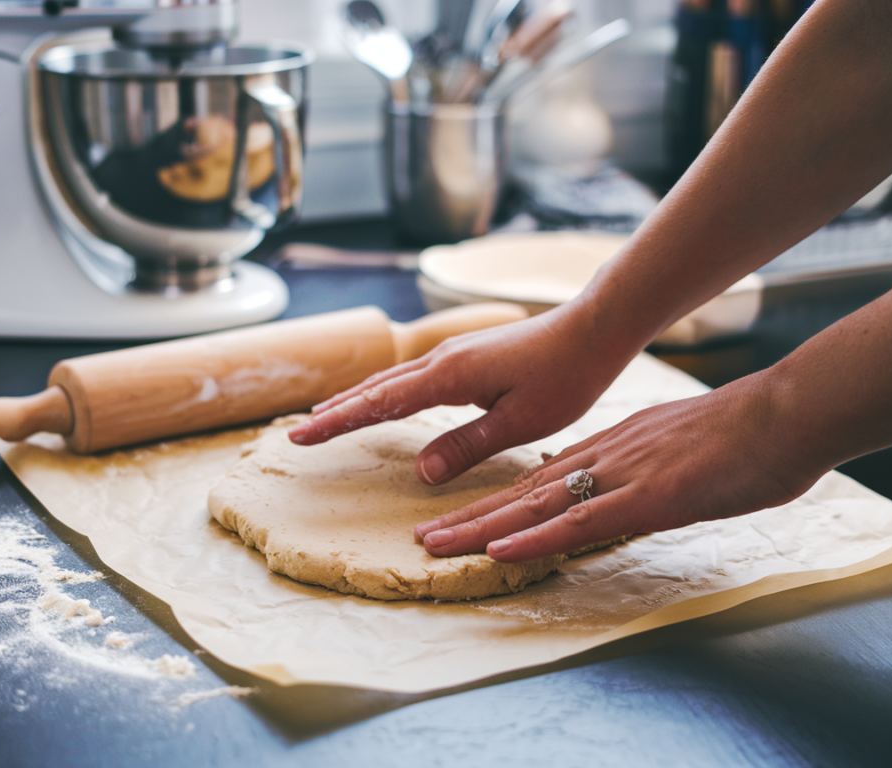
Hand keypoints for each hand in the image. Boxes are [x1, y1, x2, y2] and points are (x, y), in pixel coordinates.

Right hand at [288, 303, 635, 485]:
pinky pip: (413, 375)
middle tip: (297, 433)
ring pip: (392, 379)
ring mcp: (453, 353)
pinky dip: (387, 391)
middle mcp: (442, 359)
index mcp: (448, 376)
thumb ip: (466, 446)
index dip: (338, 423)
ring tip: (327, 416)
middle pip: (376, 388)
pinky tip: (386, 399)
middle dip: (335, 412)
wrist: (594, 328)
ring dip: (357, 399)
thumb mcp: (518, 422)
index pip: (379, 404)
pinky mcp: (466, 355)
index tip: (300, 437)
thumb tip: (418, 473)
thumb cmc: (565, 376)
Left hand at [411, 370, 824, 561]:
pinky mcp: (645, 497)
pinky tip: (498, 549)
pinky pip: (579, 521)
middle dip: (471, 517)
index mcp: (608, 451)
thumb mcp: (671, 451)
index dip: (497, 504)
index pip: (539, 483)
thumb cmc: (738, 436)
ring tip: (436, 544)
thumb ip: (636, 469)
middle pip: (522, 494)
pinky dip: (535, 537)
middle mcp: (601, 460)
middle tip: (425, 535)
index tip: (463, 520)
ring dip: (482, 528)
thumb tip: (614, 488)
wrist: (779, 415)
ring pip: (535, 506)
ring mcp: (619, 477)